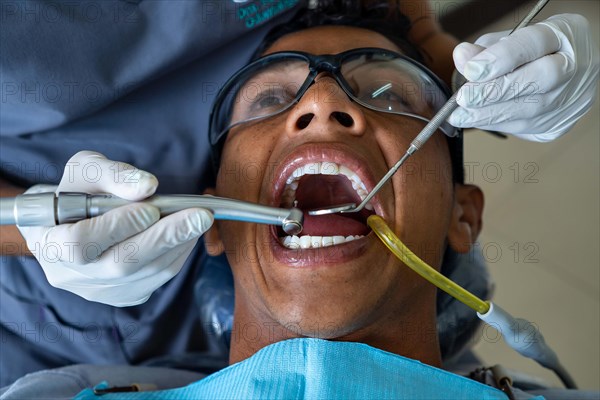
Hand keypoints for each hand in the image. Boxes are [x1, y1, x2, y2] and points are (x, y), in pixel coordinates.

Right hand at [18, 151, 212, 306]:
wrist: (69, 222)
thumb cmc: (75, 192)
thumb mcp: (86, 170)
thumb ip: (113, 175)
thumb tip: (148, 186)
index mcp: (48, 243)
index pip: (81, 244)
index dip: (118, 227)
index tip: (152, 207)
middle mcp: (70, 276)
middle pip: (121, 265)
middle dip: (165, 237)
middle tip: (200, 216)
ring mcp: (97, 291)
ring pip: (145, 275)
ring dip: (178, 245)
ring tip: (199, 220)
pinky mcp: (123, 296)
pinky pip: (156, 280)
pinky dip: (177, 255)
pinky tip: (188, 234)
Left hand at [449, 14, 598, 141]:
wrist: (565, 74)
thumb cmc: (531, 53)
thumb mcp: (508, 40)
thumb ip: (485, 50)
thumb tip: (463, 57)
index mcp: (564, 34)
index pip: (534, 43)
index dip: (501, 57)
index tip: (471, 70)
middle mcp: (575, 66)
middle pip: (539, 79)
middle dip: (495, 91)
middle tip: (464, 98)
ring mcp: (572, 98)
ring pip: (530, 110)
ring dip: (489, 114)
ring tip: (461, 115)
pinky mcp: (560, 123)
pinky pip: (525, 128)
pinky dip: (496, 123)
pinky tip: (478, 119)